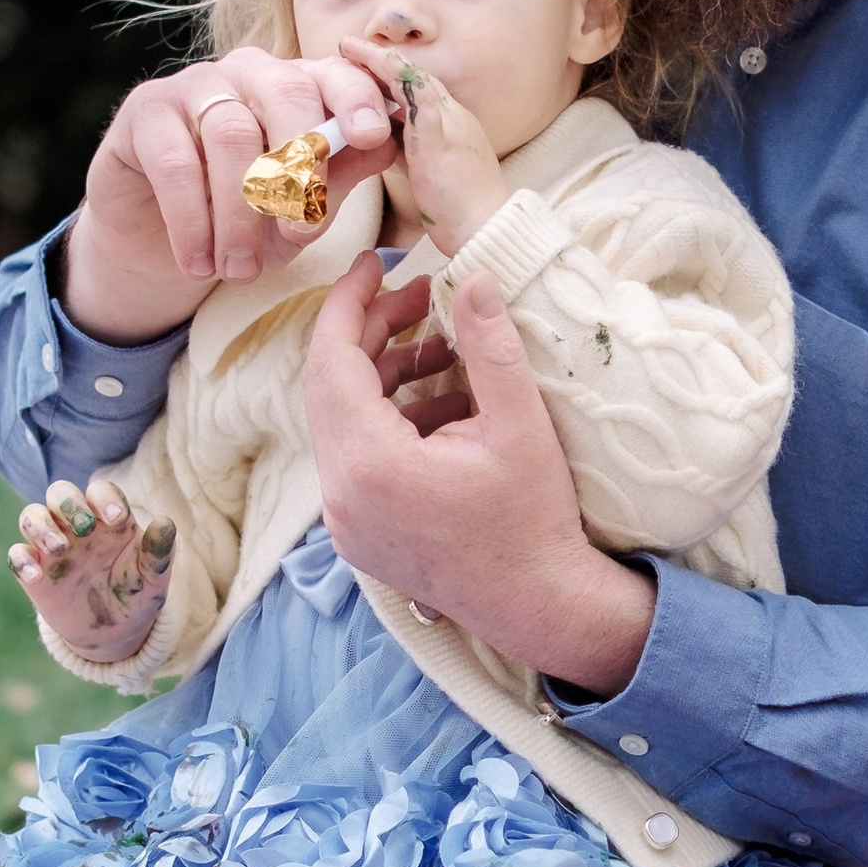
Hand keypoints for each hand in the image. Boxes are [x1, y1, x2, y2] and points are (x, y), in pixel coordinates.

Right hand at [9, 477, 177, 665]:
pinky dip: (21, 561)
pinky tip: (36, 576)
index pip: (100, 491)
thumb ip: (157, 553)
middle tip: (85, 528)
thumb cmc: (136, 596)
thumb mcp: (152, 579)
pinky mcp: (34, 572)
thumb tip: (166, 524)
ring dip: (40, 526)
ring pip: (32, 516)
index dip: (105, 497)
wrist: (115, 633)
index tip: (117, 519)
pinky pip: (17, 556)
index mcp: (109, 519)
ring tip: (58, 548)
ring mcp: (52, 547)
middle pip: (60, 493)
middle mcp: (76, 526)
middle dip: (68, 503)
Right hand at [61, 49, 399, 340]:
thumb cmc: (247, 222)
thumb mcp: (303, 211)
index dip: (358, 100)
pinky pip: (175, 159)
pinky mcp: (145, 110)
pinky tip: (198, 263)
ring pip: (231, 133)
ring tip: (238, 270)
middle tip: (298, 234)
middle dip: (301, 169)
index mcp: (301, 86)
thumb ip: (340, 177)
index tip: (372, 136)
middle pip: (287, 93)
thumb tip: (385, 145)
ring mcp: (195, 84)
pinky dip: (191, 220)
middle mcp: (251, 72)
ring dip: (240, 213)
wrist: (161, 244)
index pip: (337, 75)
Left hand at [306, 261, 655, 689]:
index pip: (332, 358)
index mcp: (370, 463)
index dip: (349, 301)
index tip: (373, 262)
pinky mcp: (357, 534)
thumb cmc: (533, 519)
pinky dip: (387, 420)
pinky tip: (443, 404)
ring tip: (443, 350)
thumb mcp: (521, 424)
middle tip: (420, 298)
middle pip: (329, 387)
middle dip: (371, 332)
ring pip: (341, 422)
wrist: (538, 604)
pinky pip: (354, 457)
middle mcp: (341, 494)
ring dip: (383, 377)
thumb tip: (474, 278)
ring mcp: (344, 520)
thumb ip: (491, 345)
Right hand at [341, 43, 510, 253]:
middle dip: (378, 68)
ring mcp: (443, 140)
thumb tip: (408, 77)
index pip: (408, 74)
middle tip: (346, 59)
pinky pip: (407, 132)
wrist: (482, 233)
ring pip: (407, 107)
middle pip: (408, 84)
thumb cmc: (459, 196)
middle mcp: (448, 120)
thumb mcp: (435, 152)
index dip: (377, 57)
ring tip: (352, 87)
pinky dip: (386, 124)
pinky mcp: (437, 162)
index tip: (348, 44)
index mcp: (447, 113)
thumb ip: (422, 113)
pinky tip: (371, 131)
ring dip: (380, 94)